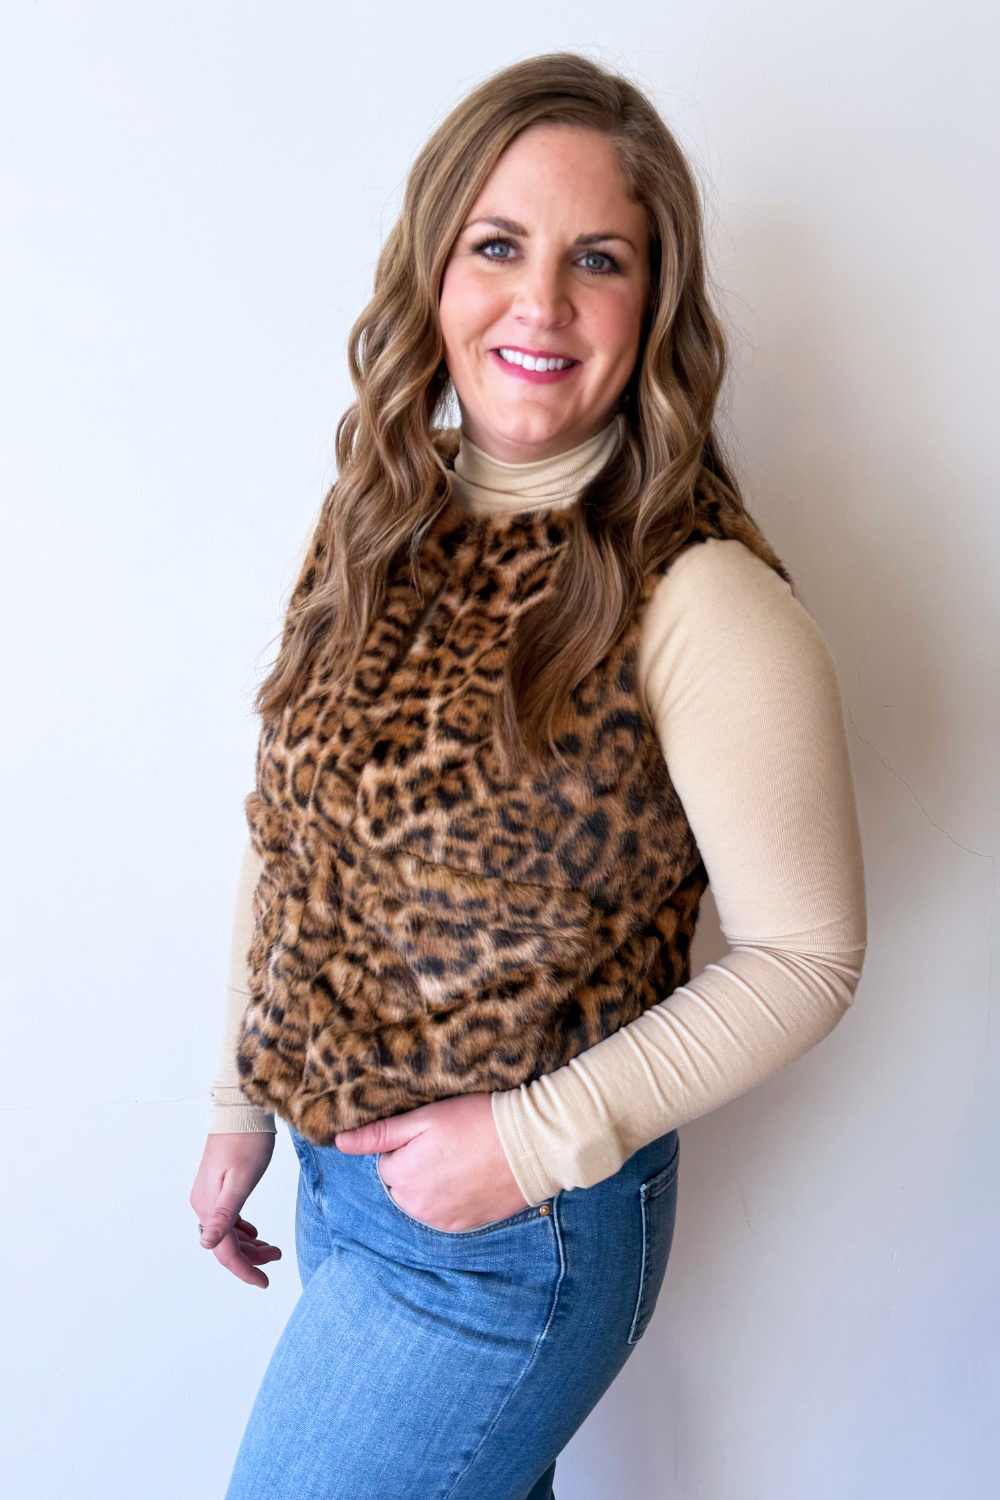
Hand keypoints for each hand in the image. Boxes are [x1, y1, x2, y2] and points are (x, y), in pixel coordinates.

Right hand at [190, 1132, 281, 1287]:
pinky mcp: (216, 1186)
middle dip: (251, 1258)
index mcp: (209, 1205)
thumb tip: (205, 1244)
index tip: (265, 1283)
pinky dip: (242, 1230)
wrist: (242, 1109)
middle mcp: (203, 1203)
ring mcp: (208, 1194)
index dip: (245, 1270)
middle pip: (226, 1244)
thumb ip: (225, 1214)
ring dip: (249, 1244)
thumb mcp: (242, 1179)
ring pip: (228, 1232)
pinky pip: (228, 1218)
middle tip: (277, 1257)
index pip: (225, 1251)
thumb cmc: (247, 1141)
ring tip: (273, 1249)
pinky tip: (254, 1232)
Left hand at [335, 1094, 528, 1231]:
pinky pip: (444, 1214)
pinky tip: (471, 1178)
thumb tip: (339, 1142)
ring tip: (461, 1160)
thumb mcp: (424, 1117)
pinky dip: (451, 1199)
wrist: (529, 1144)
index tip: (432, 1133)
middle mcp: (416, 1206)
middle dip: (415, 1167)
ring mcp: (441, 1220)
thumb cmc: (476, 1121)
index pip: (386, 1162)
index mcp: (401, 1176)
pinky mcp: (464, 1227)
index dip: (407, 1145)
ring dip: (432, 1185)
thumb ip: (379, 1133)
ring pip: (421, 1201)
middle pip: (401, 1185)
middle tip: (447, 1144)